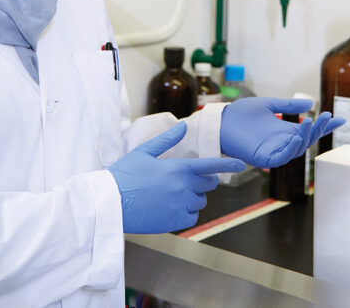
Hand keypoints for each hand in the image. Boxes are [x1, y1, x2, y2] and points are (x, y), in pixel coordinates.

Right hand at [107, 122, 246, 233]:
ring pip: (200, 202)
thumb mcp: (143, 152)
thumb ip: (167, 140)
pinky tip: (172, 208)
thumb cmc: (124, 175)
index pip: (209, 165)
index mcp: (176, 168)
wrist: (109, 202)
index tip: (241, 163)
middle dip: (202, 181)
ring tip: (172, 195)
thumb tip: (183, 126)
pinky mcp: (173, 222)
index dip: (227, 164)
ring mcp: (178, 206)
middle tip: (186, 180)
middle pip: (207, 184)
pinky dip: (187, 213)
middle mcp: (182, 187)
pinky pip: (192, 218)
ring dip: (193, 198)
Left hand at [220, 97, 344, 168]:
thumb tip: (309, 104)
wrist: (221, 120)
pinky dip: (290, 149)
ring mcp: (273, 151)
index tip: (340, 119)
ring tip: (310, 122)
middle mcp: (282, 142)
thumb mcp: (268, 105)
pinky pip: (281, 158)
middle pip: (307, 139)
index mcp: (285, 131)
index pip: (309, 130)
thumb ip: (287, 106)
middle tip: (326, 116)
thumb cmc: (240, 114)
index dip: (324, 126)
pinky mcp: (263, 159)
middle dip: (318, 129)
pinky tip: (295, 136)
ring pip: (297, 149)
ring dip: (305, 137)